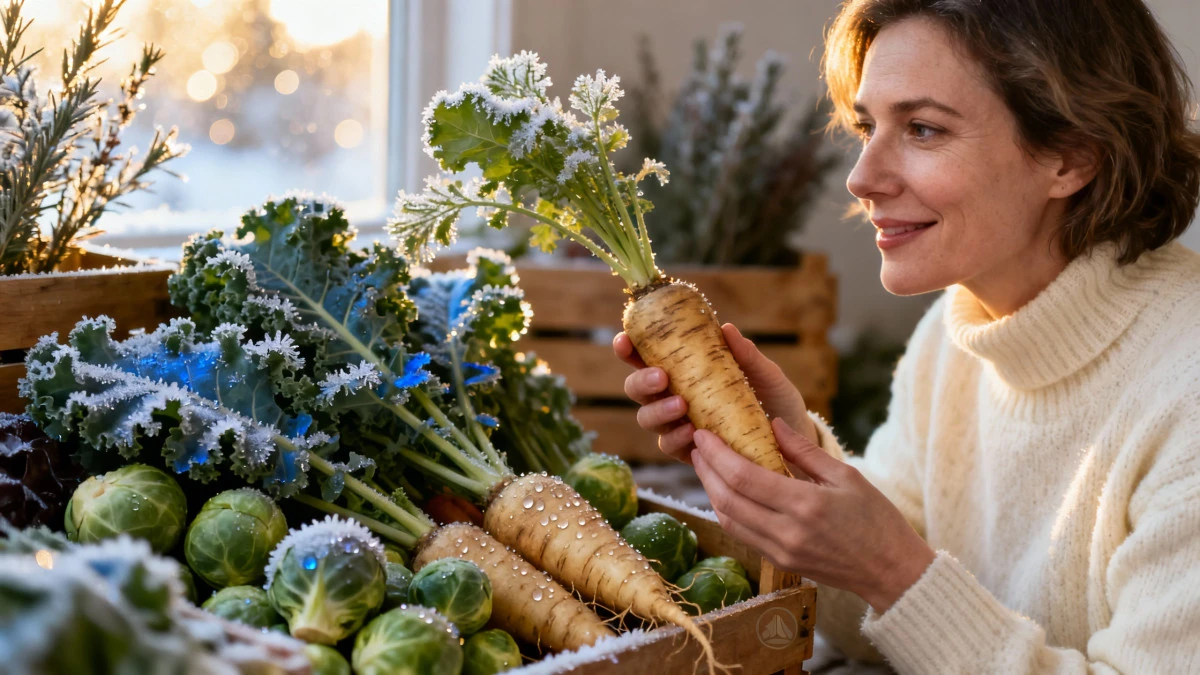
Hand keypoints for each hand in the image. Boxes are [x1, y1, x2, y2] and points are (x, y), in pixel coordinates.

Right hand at [613, 323, 816, 463]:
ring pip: (647, 418)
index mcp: (684, 371)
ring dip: (658, 411)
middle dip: (641, 381)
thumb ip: (747, 355)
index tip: (624, 340)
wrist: (797, 445)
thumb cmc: (776, 402)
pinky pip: (669, 446)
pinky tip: (692, 433)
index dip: (629, 349)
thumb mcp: (767, 376)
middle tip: (662, 377)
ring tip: (681, 405)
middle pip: (637, 390)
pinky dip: (675, 438)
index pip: (647, 357)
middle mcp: (674, 397)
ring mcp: (679, 426)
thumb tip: (727, 329)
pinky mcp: (690, 452)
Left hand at [692, 417, 934, 612]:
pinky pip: (742, 534)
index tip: (704, 434)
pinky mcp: (780, 564)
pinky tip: (725, 491)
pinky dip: (727, 510)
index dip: (717, 455)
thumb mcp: (846, 475)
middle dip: (706, 470)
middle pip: (727, 499)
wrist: (892, 572)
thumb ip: (804, 451)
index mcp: (805, 505)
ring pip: (728, 520)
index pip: (743, 478)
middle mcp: (787, 532)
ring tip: (705, 465)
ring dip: (711, 491)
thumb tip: (773, 422)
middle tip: (697, 445)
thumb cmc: (876, 518)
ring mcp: (781, 552)